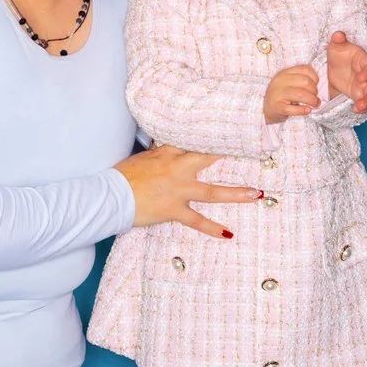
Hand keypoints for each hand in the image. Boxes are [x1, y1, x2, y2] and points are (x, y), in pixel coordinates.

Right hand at [114, 145, 260, 238]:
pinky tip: (229, 233)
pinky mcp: (173, 209)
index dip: (216, 138)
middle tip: (256, 153)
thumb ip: (161, 154)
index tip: (235, 133)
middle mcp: (177, 167)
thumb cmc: (123, 175)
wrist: (110, 194)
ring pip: (212, 191)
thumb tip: (170, 150)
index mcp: (168, 152)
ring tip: (256, 194)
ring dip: (236, 193)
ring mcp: (178, 189)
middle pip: (210, 160)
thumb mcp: (143, 158)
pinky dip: (213, 228)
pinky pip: (197, 220)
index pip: (196, 141)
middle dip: (233, 157)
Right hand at [263, 64, 320, 123]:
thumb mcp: (289, 82)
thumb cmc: (282, 95)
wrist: (266, 108)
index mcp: (285, 72)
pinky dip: (302, 110)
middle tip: (315, 98)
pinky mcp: (276, 106)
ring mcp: (277, 93)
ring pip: (300, 94)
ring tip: (315, 105)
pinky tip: (307, 111)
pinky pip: (292, 109)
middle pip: (305, 82)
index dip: (315, 77)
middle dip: (314, 91)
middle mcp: (280, 81)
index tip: (316, 85)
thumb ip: (301, 79)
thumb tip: (318, 84)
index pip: (305, 69)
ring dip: (312, 101)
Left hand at [326, 31, 366, 112]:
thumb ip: (338, 40)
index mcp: (363, 60)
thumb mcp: (337, 45)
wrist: (336, 62)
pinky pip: (362, 101)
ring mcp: (364, 85)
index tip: (362, 78)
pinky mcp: (358, 93)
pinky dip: (361, 107)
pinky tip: (356, 110)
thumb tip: (338, 34)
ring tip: (362, 108)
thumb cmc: (340, 51)